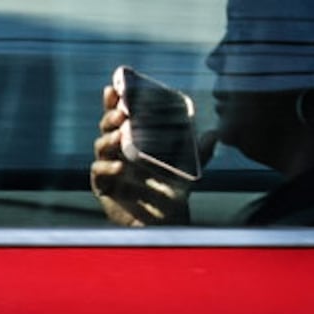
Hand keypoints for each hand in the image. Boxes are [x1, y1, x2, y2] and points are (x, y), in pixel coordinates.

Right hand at [90, 84, 191, 226]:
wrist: (166, 224)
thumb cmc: (172, 193)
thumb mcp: (187, 170)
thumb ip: (200, 152)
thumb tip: (214, 134)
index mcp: (133, 142)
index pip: (120, 116)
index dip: (113, 102)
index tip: (114, 88)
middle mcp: (118, 152)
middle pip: (107, 127)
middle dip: (110, 116)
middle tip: (121, 112)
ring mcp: (109, 169)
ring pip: (101, 146)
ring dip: (108, 138)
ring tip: (120, 135)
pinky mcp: (104, 188)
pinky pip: (99, 173)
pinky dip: (106, 167)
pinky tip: (119, 166)